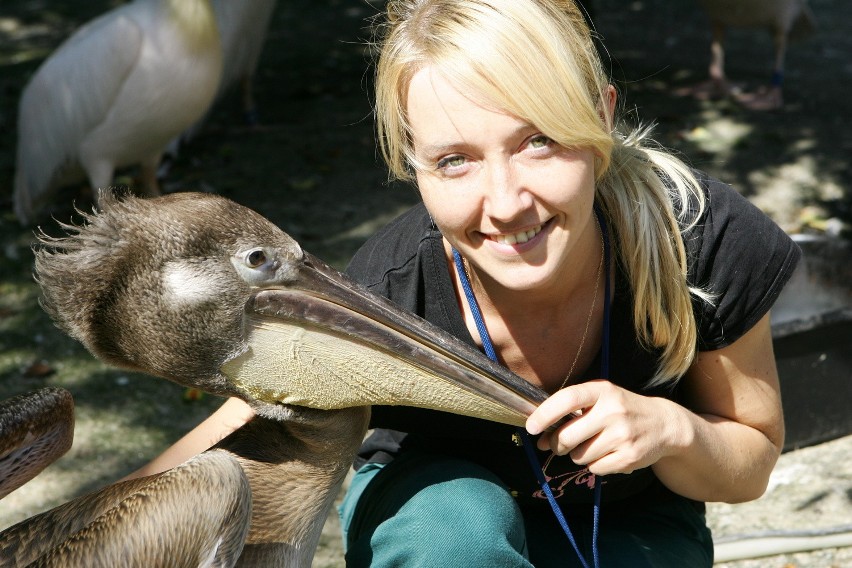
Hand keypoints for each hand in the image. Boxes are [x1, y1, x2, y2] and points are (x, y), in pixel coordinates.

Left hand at [525, 380, 688, 475]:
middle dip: (557, 444)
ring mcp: (623, 435)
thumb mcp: (601, 399)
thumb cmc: (621, 409)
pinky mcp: (630, 457)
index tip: (531, 427)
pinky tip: (608, 453)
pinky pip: (595, 469)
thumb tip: (539, 436)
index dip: (545, 414)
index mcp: (603, 390)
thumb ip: (571, 412)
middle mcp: (613, 411)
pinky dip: (595, 465)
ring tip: (593, 445)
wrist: (664, 424)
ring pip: (579, 456)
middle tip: (558, 444)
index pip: (567, 399)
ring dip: (578, 455)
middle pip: (568, 436)